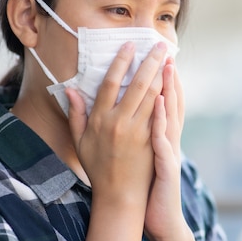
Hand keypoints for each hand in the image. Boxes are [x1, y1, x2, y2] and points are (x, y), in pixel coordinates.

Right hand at [66, 41, 167, 207]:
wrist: (119, 196)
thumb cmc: (98, 168)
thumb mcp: (80, 142)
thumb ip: (76, 114)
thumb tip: (69, 89)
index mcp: (100, 120)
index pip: (111, 83)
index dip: (121, 61)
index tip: (129, 45)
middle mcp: (119, 123)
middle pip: (137, 84)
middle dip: (149, 61)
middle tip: (158, 44)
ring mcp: (137, 132)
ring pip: (152, 96)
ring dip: (162, 73)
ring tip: (168, 57)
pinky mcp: (152, 141)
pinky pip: (160, 113)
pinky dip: (167, 95)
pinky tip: (172, 82)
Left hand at [144, 59, 198, 240]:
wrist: (158, 218)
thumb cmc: (146, 186)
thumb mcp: (143, 156)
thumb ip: (138, 132)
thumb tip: (128, 113)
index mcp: (159, 135)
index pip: (162, 102)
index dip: (162, 79)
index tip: (156, 56)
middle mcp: (167, 139)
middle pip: (170, 102)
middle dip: (168, 75)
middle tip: (166, 50)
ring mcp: (169, 150)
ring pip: (171, 115)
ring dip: (170, 89)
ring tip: (167, 65)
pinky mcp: (167, 164)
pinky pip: (163, 138)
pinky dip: (163, 119)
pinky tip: (160, 102)